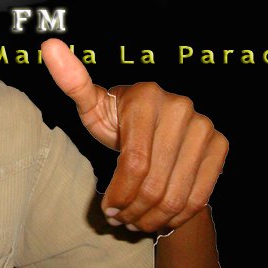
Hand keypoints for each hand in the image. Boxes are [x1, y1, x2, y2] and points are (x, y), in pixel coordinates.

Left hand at [41, 39, 227, 233]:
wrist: (156, 124)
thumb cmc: (116, 117)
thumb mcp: (91, 105)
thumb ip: (72, 82)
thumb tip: (48, 47)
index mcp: (145, 96)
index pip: (134, 163)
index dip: (120, 193)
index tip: (108, 208)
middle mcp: (180, 106)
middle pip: (155, 183)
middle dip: (133, 209)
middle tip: (120, 219)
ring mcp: (203, 125)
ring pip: (177, 195)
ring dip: (153, 218)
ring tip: (136, 220)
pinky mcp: (219, 143)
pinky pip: (199, 195)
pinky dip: (177, 215)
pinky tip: (159, 215)